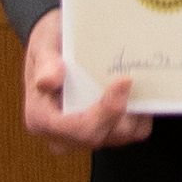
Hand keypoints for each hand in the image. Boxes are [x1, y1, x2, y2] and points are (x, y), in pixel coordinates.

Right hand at [18, 12, 149, 149]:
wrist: (61, 44)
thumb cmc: (51, 44)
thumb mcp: (43, 44)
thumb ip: (45, 63)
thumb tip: (49, 80)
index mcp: (40, 118)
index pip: (72, 128)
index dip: (102, 111)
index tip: (123, 81)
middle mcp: (61, 135)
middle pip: (97, 137)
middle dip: (118, 111)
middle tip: (131, 79)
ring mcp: (85, 137)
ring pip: (119, 137)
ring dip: (133, 112)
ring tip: (135, 81)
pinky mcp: (107, 132)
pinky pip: (133, 132)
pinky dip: (141, 114)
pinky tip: (139, 90)